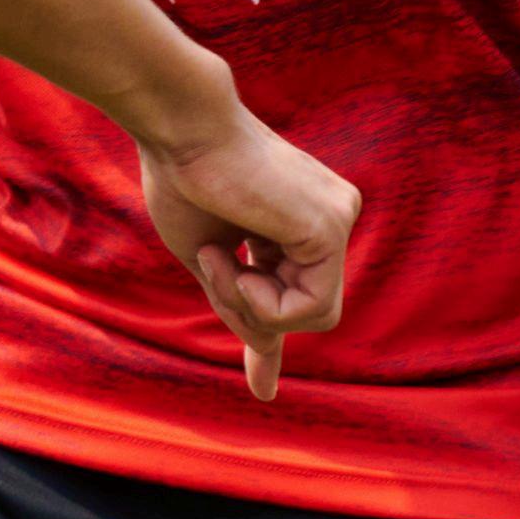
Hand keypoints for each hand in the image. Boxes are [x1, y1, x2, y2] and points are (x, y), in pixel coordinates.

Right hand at [137, 100, 359, 403]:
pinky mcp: (332, 229)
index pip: (300, 290)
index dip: (271, 335)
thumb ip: (239, 306)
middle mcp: (331, 217)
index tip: (262, 389)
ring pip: (309, 317)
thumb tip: (262, 370)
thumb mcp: (212, 259)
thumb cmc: (183, 180)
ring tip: (220, 255)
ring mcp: (338, 220)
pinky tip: (239, 259)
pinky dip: (263, 300)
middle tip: (214, 266)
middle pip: (304, 311)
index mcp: (302, 218)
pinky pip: (307, 308)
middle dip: (250, 309)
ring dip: (252, 304)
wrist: (181, 130)